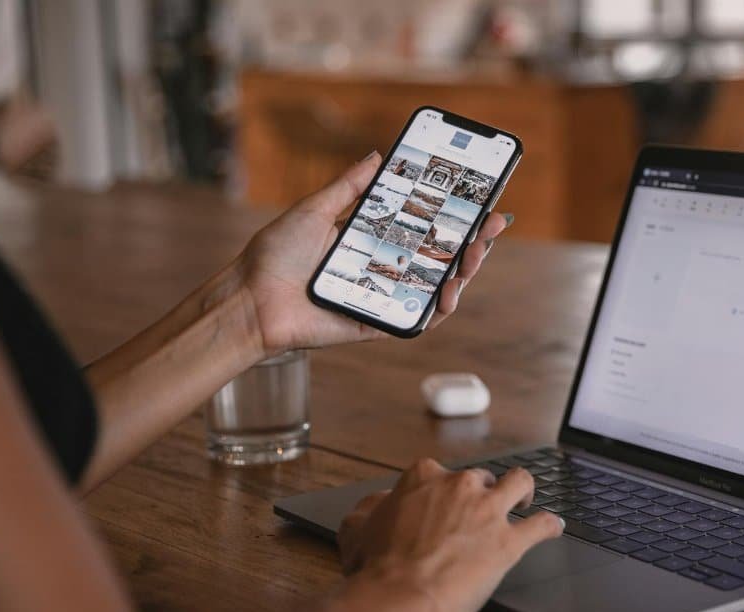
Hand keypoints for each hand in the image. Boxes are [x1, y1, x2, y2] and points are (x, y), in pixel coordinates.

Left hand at [234, 153, 510, 355]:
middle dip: (472, 241)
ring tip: (475, 255)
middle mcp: (383, 268)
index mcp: (372, 240)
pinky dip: (438, 310)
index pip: (424, 226)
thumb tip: (378, 156)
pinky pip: (417, 320)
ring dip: (463, 272)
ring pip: (436, 287)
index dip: (455, 216)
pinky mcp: (377, 323)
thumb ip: (349, 186)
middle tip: (491, 225)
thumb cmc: (275, 255)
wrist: (251, 299)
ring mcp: (384, 297)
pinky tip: (450, 293)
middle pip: (439, 256)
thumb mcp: (315, 209)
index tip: (481, 200)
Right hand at [338, 459, 563, 611]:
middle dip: (481, 492)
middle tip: (478, 512)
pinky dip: (550, 525)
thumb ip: (372, 510)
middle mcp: (460, 486)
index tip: (443, 503)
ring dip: (524, 491)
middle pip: (481, 478)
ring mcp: (488, 511)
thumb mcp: (358, 529)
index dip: (442, 491)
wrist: (397, 597)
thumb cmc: (375, 569)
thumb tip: (377, 505)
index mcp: (424, 478)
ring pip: (520, 484)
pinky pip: (541, 525)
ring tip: (524, 501)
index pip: (440, 473)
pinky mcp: (509, 542)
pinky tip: (554, 527)